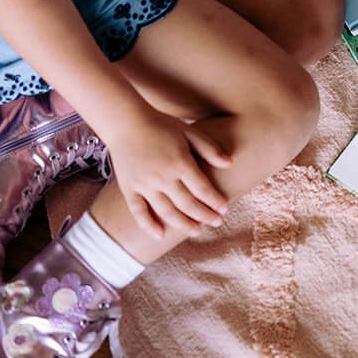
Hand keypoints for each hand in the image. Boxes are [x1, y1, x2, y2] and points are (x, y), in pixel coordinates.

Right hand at [104, 108, 232, 240]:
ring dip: (183, 224)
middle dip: (204, 216)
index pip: (202, 189)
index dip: (215, 201)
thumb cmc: (161, 125)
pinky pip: (139, 212)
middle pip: (187, 204)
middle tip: (216, 222)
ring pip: (166, 212)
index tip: (224, 209)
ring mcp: (145, 184)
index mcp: (181, 163)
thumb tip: (230, 163)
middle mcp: (163, 177)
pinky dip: (149, 225)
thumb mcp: (189, 131)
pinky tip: (160, 235)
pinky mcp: (129, 188)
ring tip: (197, 231)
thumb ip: (209, 148)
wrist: (126, 122)